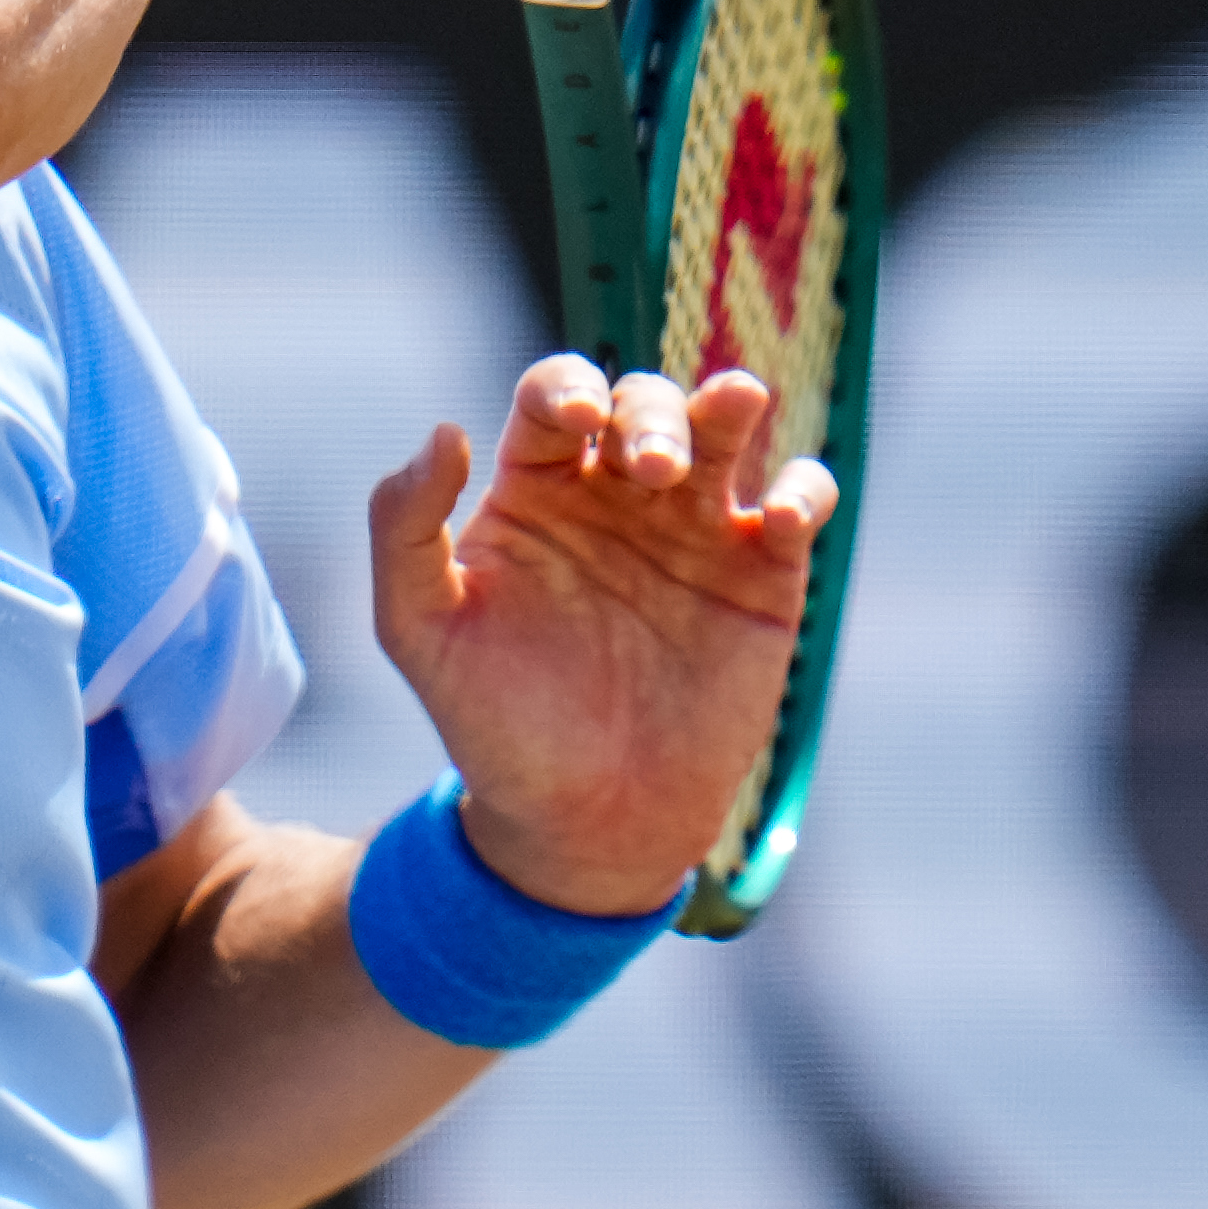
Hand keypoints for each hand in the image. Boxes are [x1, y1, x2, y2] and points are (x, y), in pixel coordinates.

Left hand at [367, 358, 836, 917]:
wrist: (583, 820)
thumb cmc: (492, 722)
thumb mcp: (418, 629)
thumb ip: (405, 527)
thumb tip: (445, 428)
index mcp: (536, 488)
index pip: (554, 398)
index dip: (567, 388)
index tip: (574, 420)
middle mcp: (616, 493)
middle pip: (643, 402)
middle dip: (651, 414)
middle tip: (652, 468)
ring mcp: (694, 529)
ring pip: (723, 428)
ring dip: (727, 411)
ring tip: (730, 412)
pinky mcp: (762, 576)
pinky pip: (797, 503)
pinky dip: (802, 490)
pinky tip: (778, 515)